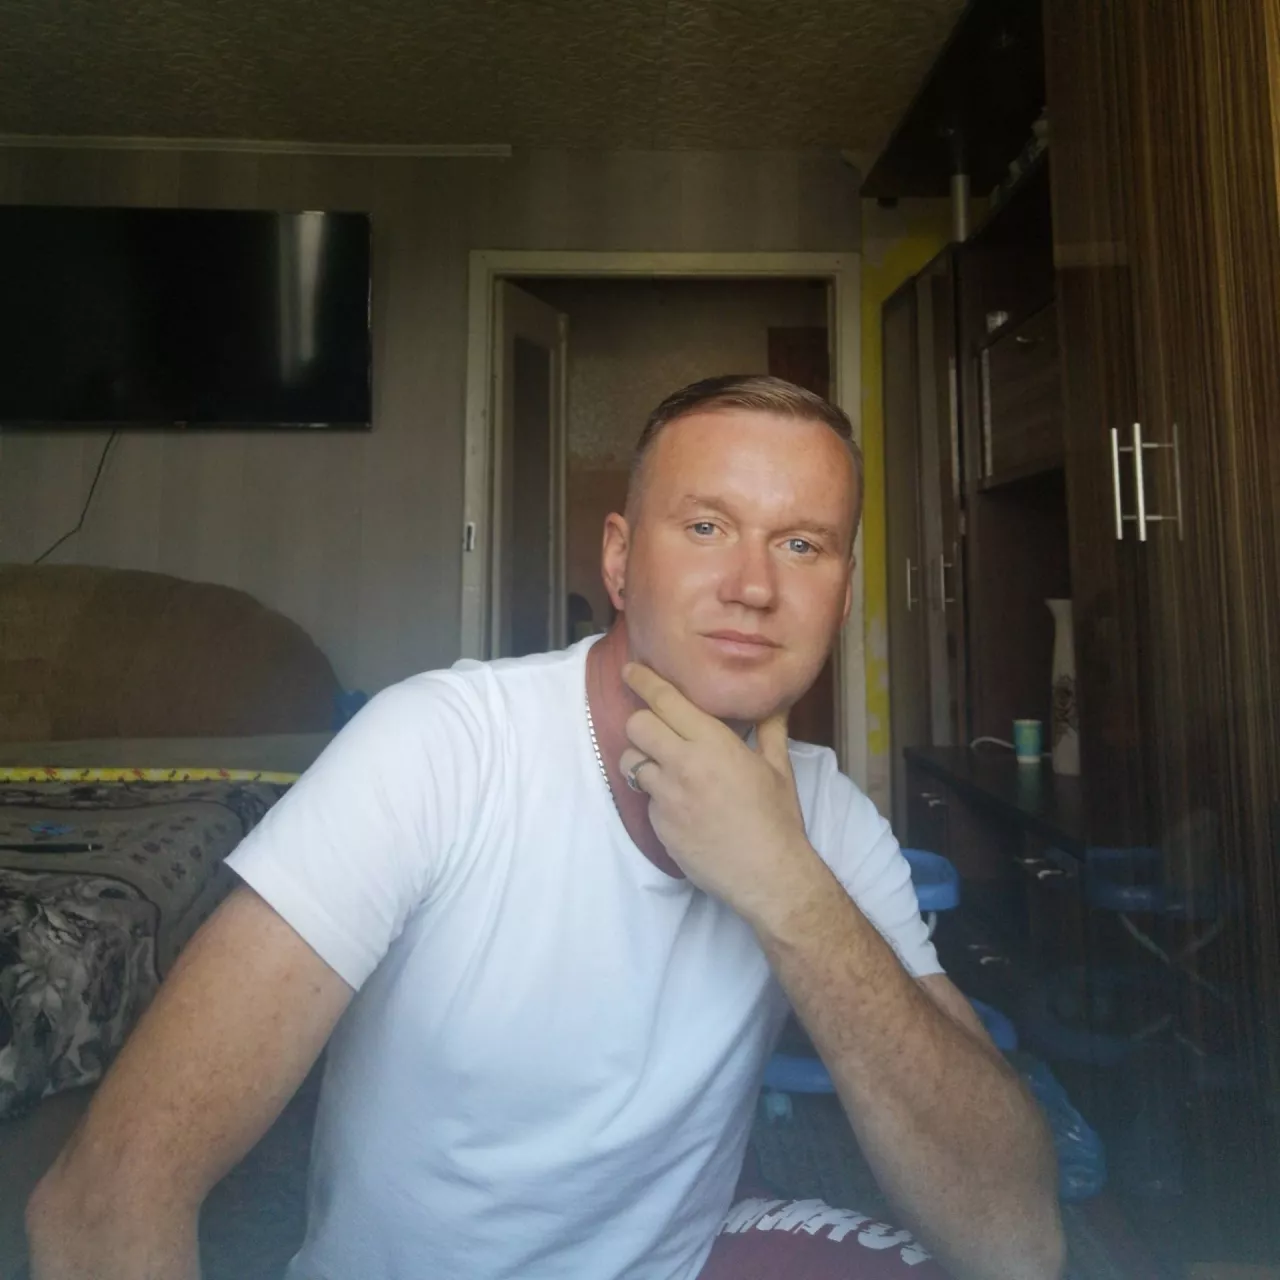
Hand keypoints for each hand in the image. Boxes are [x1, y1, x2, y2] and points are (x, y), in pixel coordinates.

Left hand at [618, 662, 822, 928]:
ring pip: (631, 762)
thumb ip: (770, 729)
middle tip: (655, 729)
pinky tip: (681, 806)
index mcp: (713, 743)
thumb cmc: (777, 819)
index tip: (630, 670)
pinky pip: (646, 799)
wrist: (768, 875)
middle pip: (636, 726)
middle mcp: (684, 765)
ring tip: (664, 768)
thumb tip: (776, 702)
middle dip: (642, 722)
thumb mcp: (778, 768)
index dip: (643, 681)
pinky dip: (657, 796)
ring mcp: (667, 797)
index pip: (665, 701)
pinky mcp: (658, 826)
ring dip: (642, 760)